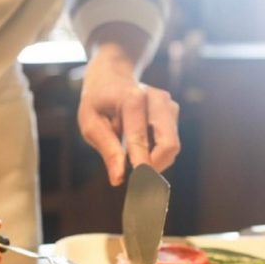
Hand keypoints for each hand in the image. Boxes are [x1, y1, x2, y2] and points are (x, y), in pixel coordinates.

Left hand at [77, 44, 179, 185]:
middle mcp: (156, 99)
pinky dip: (157, 153)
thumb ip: (107, 149)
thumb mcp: (90, 123)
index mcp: (132, 99)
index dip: (142, 166)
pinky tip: (141, 147)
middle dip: (155, 168)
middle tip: (138, 182)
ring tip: (133, 159)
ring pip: (172, 146)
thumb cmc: (98, 102)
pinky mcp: (173, 112)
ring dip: (155, 161)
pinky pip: (170, 142)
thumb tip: (118, 178)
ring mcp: (168, 104)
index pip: (141, 139)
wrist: (112, 75)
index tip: (141, 188)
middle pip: (169, 144)